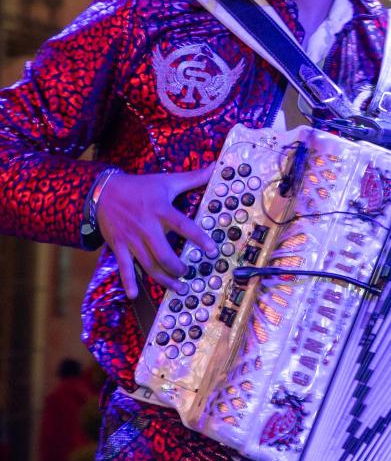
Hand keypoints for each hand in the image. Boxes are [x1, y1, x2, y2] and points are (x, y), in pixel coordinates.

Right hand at [96, 167, 218, 298]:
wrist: (104, 191)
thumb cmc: (141, 187)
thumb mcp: (167, 181)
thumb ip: (193, 177)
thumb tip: (216, 165)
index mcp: (161, 210)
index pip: (183, 226)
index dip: (199, 239)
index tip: (213, 251)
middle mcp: (146, 227)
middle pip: (163, 254)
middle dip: (178, 267)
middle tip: (189, 273)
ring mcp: (131, 239)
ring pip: (148, 264)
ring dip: (164, 279)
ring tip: (178, 288)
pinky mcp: (118, 246)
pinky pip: (124, 267)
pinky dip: (129, 281)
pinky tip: (135, 295)